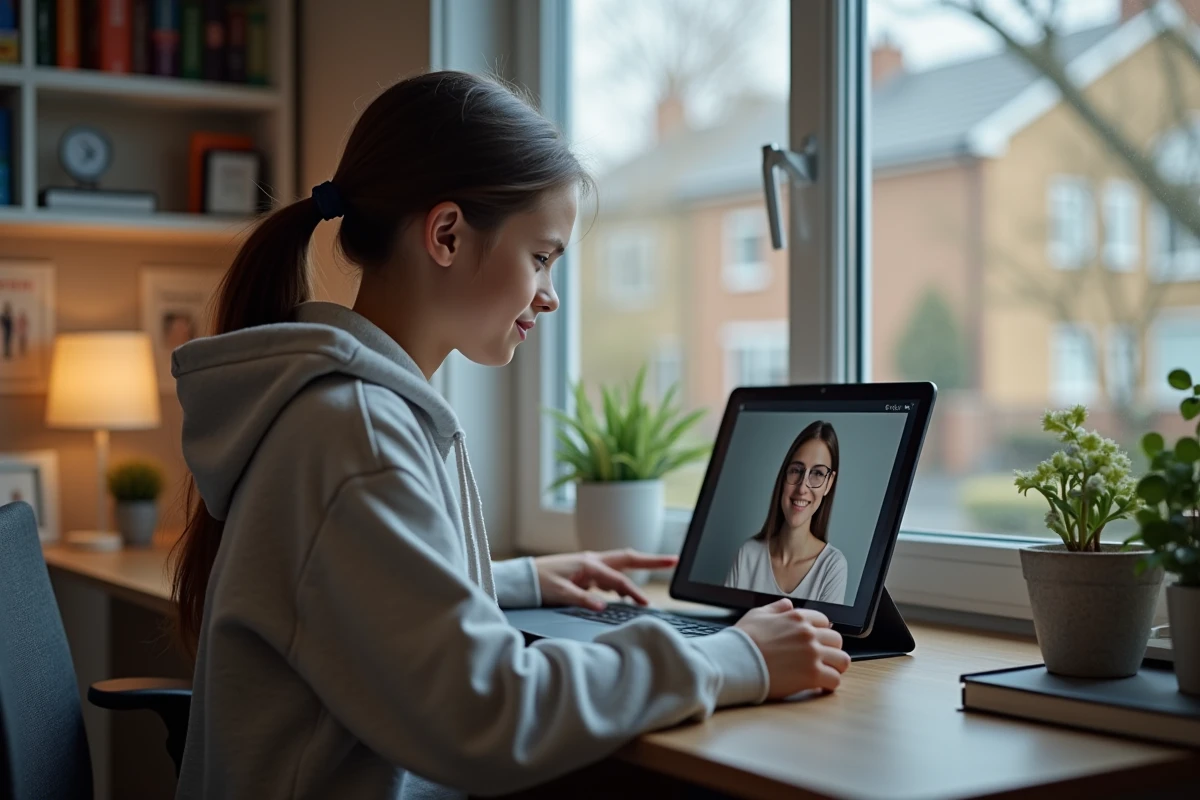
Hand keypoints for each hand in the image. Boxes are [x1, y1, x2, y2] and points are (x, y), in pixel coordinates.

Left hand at [534, 549, 678, 610]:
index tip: (647, 603)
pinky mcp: (585, 572)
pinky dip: (621, 581)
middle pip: (628, 559)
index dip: (634, 592)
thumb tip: (602, 606)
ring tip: (656, 576)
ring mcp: (589, 565)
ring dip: (637, 572)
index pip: (618, 579)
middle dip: (651, 560)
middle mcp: (591, 561)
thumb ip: (582, 599)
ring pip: (620, 566)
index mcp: (588, 564)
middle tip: (673, 560)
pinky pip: (610, 574)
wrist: (522, 578)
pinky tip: (624, 592)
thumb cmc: (538, 583)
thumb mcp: (559, 593)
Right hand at [735, 598, 850, 698]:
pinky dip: (829, 684)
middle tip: (821, 660)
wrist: (736, 662)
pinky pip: (834, 680)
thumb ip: (775, 608)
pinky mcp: (812, 676)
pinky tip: (819, 686)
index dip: (820, 633)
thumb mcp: (757, 615)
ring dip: (835, 667)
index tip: (815, 642)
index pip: (824, 621)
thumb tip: (787, 604)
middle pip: (836, 640)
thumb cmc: (743, 640)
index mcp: (797, 618)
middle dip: (830, 650)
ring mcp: (812, 655)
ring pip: (842, 660)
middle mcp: (808, 634)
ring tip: (825, 673)